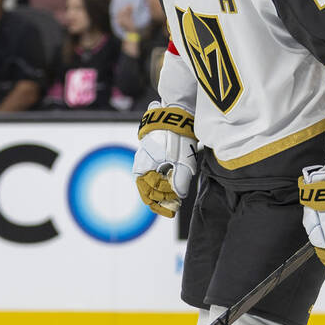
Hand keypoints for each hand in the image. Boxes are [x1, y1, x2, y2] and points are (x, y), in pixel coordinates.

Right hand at [133, 101, 196, 217]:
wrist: (176, 114)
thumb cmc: (178, 137)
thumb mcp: (183, 162)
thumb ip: (180, 182)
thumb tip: (178, 196)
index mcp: (144, 167)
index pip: (148, 194)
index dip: (160, 205)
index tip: (173, 210)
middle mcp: (141, 163)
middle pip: (148, 188)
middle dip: (161, 199)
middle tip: (174, 205)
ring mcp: (146, 157)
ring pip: (151, 180)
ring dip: (162, 190)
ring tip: (174, 196)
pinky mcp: (152, 151)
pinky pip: (154, 170)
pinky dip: (162, 179)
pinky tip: (172, 180)